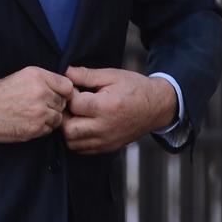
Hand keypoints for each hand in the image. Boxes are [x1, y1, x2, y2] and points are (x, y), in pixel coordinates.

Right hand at [0, 66, 73, 142]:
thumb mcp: (22, 76)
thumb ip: (44, 80)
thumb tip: (66, 89)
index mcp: (37, 76)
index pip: (67, 85)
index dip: (64, 92)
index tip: (58, 96)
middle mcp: (41, 92)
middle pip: (63, 103)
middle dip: (55, 105)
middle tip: (40, 107)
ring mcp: (39, 112)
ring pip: (58, 118)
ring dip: (49, 118)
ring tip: (33, 115)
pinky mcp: (34, 129)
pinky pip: (49, 130)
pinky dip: (42, 128)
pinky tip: (28, 123)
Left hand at [61, 66, 177, 153]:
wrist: (156, 107)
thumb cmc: (135, 88)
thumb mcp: (112, 75)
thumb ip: (87, 75)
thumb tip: (66, 73)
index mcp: (107, 106)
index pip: (74, 104)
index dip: (69, 94)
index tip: (74, 88)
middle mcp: (105, 127)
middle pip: (68, 128)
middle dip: (64, 115)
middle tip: (70, 104)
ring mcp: (106, 141)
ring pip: (72, 142)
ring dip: (68, 128)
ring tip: (76, 115)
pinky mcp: (107, 148)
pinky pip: (82, 149)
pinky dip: (77, 139)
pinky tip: (82, 125)